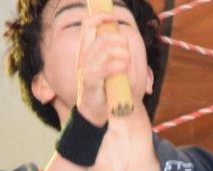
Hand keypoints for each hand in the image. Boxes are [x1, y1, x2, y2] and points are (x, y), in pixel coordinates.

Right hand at [76, 11, 130, 126]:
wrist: (101, 112)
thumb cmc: (110, 88)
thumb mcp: (115, 66)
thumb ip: (118, 52)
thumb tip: (126, 38)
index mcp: (88, 50)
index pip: (89, 25)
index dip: (102, 17)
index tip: (115, 18)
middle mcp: (84, 57)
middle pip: (103, 38)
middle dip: (121, 42)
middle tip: (128, 55)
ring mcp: (86, 69)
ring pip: (106, 50)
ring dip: (123, 55)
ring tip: (128, 65)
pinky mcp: (91, 81)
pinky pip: (106, 67)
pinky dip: (120, 65)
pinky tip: (125, 69)